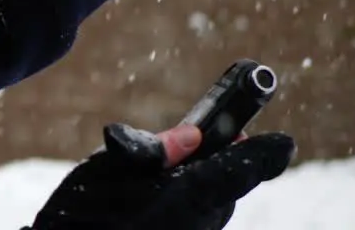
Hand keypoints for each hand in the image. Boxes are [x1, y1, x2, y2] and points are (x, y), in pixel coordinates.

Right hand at [29, 123, 294, 229]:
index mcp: (166, 209)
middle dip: (224, 165)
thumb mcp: (100, 172)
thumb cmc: (73, 218)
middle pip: (219, 194)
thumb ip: (146, 151)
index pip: (223, 179)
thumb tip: (191, 136)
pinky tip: (166, 197)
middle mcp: (183, 229)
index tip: (281, 143)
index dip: (253, 160)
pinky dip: (190, 205)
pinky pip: (197, 222)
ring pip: (211, 210)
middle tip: (223, 133)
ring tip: (178, 167)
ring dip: (205, 186)